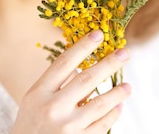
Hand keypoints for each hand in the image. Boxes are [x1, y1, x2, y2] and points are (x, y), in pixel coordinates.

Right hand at [11, 30, 130, 133]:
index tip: (98, 34)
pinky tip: (118, 107)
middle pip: (86, 79)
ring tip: (127, 86)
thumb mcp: (34, 101)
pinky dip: (113, 114)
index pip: (64, 64)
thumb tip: (83, 65)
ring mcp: (67, 127)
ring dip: (117, 92)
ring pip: (100, 104)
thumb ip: (55, 84)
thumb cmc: (31, 125)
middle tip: (125, 53)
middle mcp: (52, 108)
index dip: (82, 47)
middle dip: (109, 64)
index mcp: (38, 93)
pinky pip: (102, 125)